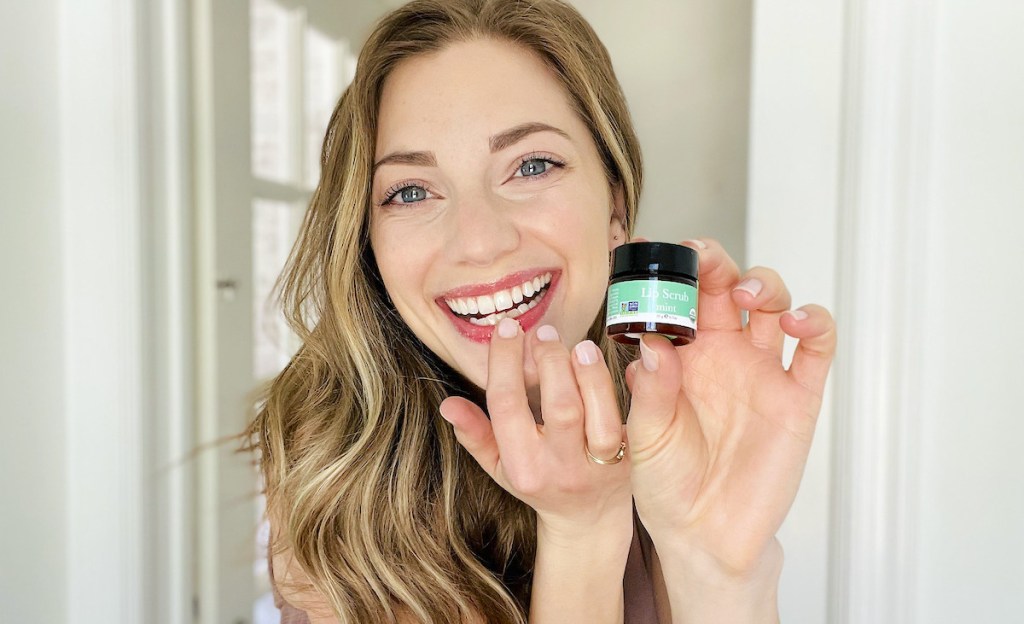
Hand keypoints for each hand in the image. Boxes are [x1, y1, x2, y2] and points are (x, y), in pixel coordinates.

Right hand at [438, 318, 631, 534]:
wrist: (587, 520)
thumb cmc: (539, 482)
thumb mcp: (500, 466)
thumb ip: (474, 434)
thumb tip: (448, 405)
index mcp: (522, 466)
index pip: (507, 406)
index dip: (505, 362)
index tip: (506, 329)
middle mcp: (559, 468)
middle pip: (559, 407)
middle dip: (550, 361)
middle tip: (544, 333)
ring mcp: (596, 466)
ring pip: (598, 416)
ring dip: (588, 374)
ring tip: (579, 346)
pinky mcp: (628, 461)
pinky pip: (628, 422)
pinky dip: (619, 390)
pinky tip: (607, 364)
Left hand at [624, 238, 835, 578]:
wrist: (705, 534)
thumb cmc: (667, 483)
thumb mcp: (646, 438)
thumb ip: (651, 392)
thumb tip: (652, 343)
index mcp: (680, 355)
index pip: (679, 296)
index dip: (669, 270)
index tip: (651, 250)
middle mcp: (722, 353)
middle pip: (727, 286)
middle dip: (716, 262)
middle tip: (701, 259)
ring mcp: (762, 370)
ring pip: (774, 303)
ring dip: (764, 283)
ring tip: (746, 293)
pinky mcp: (798, 395)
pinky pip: (817, 348)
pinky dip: (815, 323)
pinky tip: (798, 321)